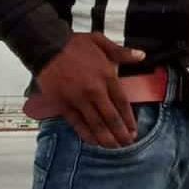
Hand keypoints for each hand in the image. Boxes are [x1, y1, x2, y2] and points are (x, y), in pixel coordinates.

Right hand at [36, 32, 145, 147]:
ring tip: (114, 147)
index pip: (122, 102)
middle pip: (111, 117)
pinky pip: (77, 124)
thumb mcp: (101, 41)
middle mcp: (95, 90)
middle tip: (127, 143)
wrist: (47, 47)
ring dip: (106, 138)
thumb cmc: (73, 44)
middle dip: (121, 133)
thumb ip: (122, 52)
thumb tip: (141, 56)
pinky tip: (94, 142)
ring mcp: (79, 99)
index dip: (129, 119)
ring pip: (96, 124)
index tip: (134, 129)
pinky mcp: (64, 105)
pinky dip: (87, 135)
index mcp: (106, 75)